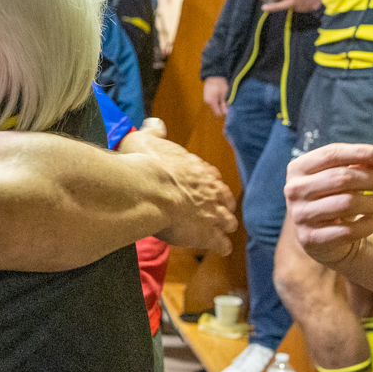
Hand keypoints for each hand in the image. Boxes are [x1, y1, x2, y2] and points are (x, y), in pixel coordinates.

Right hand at [119, 118, 237, 254]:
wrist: (146, 190)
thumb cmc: (143, 164)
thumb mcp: (144, 140)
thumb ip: (153, 132)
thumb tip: (156, 123)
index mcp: (197, 168)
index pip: (211, 176)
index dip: (207, 183)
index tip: (202, 187)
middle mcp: (210, 189)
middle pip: (225, 198)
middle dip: (221, 205)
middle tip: (213, 211)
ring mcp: (212, 213)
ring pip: (229, 221)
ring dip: (224, 225)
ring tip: (220, 231)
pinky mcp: (207, 234)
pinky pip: (222, 244)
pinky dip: (221, 246)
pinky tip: (219, 248)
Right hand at [202, 77, 229, 116]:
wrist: (214, 75)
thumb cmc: (220, 84)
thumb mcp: (224, 94)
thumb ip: (224, 104)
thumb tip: (225, 112)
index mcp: (212, 101)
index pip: (217, 112)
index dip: (223, 111)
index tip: (227, 108)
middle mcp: (207, 101)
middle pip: (215, 109)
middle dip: (220, 107)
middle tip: (225, 100)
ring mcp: (205, 98)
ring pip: (213, 104)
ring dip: (218, 102)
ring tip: (222, 95)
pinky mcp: (205, 95)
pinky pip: (211, 100)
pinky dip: (215, 99)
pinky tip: (218, 94)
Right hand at [283, 143, 372, 263]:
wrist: (322, 236)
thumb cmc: (335, 197)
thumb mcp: (343, 177)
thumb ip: (360, 164)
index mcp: (298, 168)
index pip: (331, 154)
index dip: (359, 152)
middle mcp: (294, 190)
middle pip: (342, 178)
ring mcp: (300, 216)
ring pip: (347, 203)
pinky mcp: (311, 239)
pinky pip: (348, 230)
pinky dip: (368, 224)